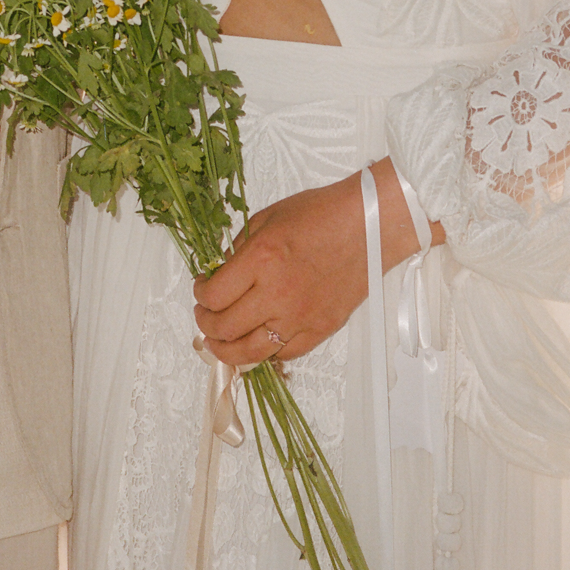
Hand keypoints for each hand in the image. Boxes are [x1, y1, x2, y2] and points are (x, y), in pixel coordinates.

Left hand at [193, 157, 439, 368]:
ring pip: (251, 354)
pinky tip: (255, 342)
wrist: (369, 226)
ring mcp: (300, 317)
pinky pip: (284, 355)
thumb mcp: (266, 218)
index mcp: (261, 259)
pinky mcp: (320, 330)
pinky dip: (264, 354)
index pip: (214, 296)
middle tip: (204, 315)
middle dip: (206, 324)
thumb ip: (239, 249)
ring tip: (218, 343)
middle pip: (225, 329)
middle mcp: (277, 293)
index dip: (200, 295)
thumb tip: (220, 274)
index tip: (201, 288)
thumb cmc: (320, 214)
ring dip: (226, 351)